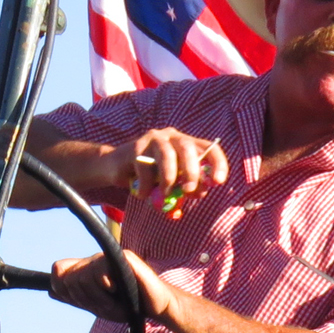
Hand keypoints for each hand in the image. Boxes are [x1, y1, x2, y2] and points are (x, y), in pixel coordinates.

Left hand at [50, 249, 175, 323]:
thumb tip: (51, 291)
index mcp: (88, 267)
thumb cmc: (128, 305)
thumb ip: (76, 298)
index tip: (81, 300)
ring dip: (98, 299)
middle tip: (105, 305)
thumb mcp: (97, 305)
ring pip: (82, 278)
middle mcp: (96, 259)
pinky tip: (120, 292)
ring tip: (115, 302)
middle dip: (85, 300)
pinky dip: (107, 291)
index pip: (58, 269)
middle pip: (68, 278)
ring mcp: (109, 256)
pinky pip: (99, 274)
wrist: (156, 306)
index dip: (61, 287)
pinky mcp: (123, 256)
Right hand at [111, 127, 228, 211]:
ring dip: (168, 178)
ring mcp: (153, 139)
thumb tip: (200, 192)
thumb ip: (185, 187)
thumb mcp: (171, 183)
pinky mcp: (135, 146)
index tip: (218, 182)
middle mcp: (172, 136)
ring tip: (164, 196)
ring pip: (166, 155)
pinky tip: (143, 194)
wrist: (115, 168)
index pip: (208, 148)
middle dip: (191, 171)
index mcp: (185, 143)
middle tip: (189, 191)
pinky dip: (146, 186)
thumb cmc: (148, 177)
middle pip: (187, 148)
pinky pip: (144, 168)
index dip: (217, 163)